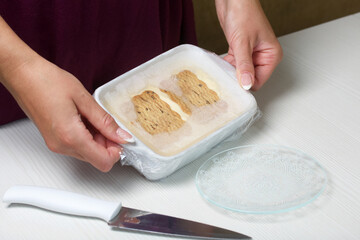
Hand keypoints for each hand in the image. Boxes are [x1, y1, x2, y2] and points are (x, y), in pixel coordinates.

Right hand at [4, 56, 133, 171]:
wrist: (23, 75)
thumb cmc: (47, 82)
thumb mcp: (84, 99)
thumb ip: (105, 121)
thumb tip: (121, 135)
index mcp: (71, 137)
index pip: (103, 161)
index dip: (117, 151)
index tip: (122, 137)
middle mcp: (62, 146)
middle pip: (96, 158)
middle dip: (108, 143)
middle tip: (108, 122)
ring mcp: (56, 144)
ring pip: (87, 153)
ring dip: (97, 139)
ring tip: (93, 116)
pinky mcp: (53, 140)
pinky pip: (77, 146)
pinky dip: (87, 136)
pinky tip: (85, 118)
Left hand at [215, 0, 282, 89]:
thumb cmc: (244, 13)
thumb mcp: (243, 43)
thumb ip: (244, 66)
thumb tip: (247, 85)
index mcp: (271, 55)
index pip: (259, 80)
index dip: (246, 84)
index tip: (234, 86)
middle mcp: (262, 56)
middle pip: (249, 78)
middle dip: (237, 78)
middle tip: (225, 77)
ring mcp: (251, 54)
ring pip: (240, 72)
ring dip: (230, 72)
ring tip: (221, 69)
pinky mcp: (239, 50)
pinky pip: (233, 64)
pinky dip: (226, 65)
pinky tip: (220, 63)